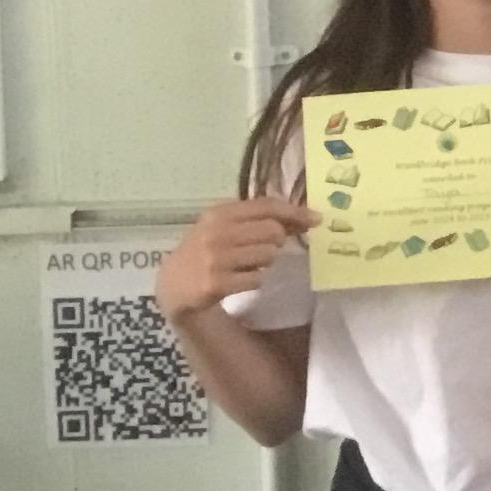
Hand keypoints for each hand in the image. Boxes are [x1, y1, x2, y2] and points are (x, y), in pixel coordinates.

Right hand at [156, 197, 314, 320]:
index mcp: (218, 213)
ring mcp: (216, 258)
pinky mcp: (217, 283)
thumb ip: (257, 220)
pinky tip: (239, 279)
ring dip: (266, 262)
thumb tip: (304, 217)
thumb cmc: (206, 251)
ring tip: (246, 264)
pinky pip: (258, 278)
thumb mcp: (224, 228)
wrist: (173, 285)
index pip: (265, 205)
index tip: (316, 219)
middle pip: (273, 230)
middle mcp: (216, 232)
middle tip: (268, 248)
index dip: (294, 211)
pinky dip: (256, 279)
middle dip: (278, 240)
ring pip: (269, 255)